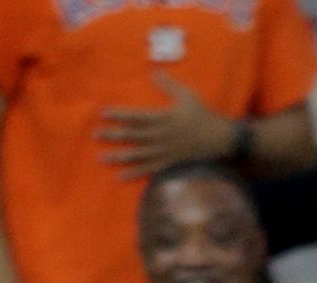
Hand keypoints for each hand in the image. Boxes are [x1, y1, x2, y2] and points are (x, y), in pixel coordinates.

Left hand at [97, 75, 231, 177]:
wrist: (220, 139)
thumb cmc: (203, 115)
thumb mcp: (187, 95)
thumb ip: (168, 84)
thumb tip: (153, 72)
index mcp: (164, 119)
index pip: (137, 116)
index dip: (119, 115)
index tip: (103, 114)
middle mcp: (162, 137)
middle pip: (133, 136)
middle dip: (114, 135)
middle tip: (96, 135)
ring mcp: (165, 152)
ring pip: (138, 155)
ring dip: (120, 157)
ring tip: (102, 158)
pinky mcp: (169, 164)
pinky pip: (150, 170)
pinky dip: (135, 174)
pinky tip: (121, 177)